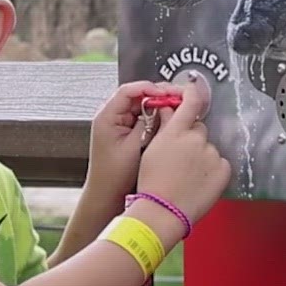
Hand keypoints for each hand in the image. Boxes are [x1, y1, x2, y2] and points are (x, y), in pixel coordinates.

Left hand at [83, 79, 178, 197]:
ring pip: (142, 105)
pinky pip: (144, 117)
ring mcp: (119, 124)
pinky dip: (157, 116)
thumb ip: (150, 124)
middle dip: (159, 95)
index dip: (150, 88)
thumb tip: (164, 107)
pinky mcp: (127, 132)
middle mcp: (111, 116)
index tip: (167, 94)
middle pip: (137, 95)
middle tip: (179, 97)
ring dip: (159, 105)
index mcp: (107, 116)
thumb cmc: (114, 176)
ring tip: (178, 107)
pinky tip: (170, 119)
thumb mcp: (135, 147)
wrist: (106, 196)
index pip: (129, 90)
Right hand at [134, 74, 231, 229]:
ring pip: (209, 148)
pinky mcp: (223, 170)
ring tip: (187, 175)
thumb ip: (166, 125)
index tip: (194, 90)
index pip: (191, 101)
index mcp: (177, 131)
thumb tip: (171, 109)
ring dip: (202, 155)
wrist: (163, 211)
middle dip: (192, 137)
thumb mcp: (153, 148)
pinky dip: (212, 169)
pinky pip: (220, 163)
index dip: (194, 92)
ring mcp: (212, 154)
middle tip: (180, 157)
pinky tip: (198, 181)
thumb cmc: (153, 182)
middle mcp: (197, 139)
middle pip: (199, 129)